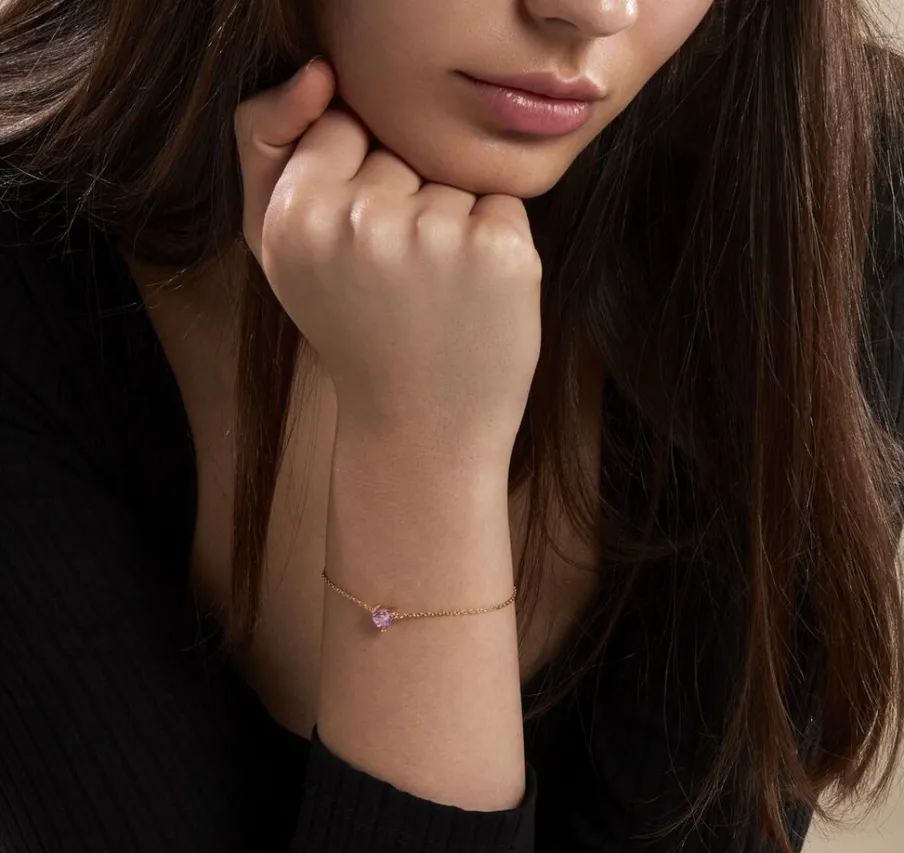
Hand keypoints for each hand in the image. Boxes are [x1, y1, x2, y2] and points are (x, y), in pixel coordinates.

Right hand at [234, 59, 542, 465]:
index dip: (355, 183)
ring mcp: (436, 235)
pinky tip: (472, 297)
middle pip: (400, 146)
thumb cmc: (353, 331)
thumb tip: (318, 70)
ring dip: (451, 224)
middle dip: (403, 200)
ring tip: (434, 297)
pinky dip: (494, 243)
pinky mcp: (501, 251)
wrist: (419, 428)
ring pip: (452, 175)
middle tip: (395, 284)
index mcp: (295, 216)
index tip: (357, 250)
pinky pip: (501, 203)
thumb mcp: (280, 248)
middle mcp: (362, 221)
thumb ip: (266, 146)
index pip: (338, 124)